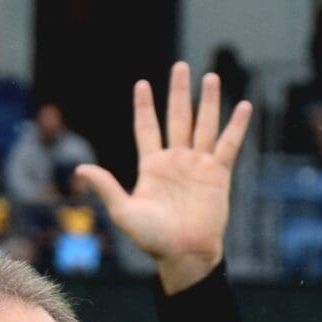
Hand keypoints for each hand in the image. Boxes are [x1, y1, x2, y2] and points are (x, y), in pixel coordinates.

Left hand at [75, 63, 250, 294]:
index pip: (147, 128)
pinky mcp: (218, 174)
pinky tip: (242, 105)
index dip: (144, 107)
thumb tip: (79, 169)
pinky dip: (236, 125)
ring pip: (203, 125)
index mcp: (152, 167)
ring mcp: (198, 165)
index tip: (142, 84)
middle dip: (178, 92)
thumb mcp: (124, 212)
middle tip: (180, 66)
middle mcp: (176, 161)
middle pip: (177, 118)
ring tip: (210, 76)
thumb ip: (106, 186)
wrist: (184, 255)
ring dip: (207, 101)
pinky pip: (228, 145)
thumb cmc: (153, 239)